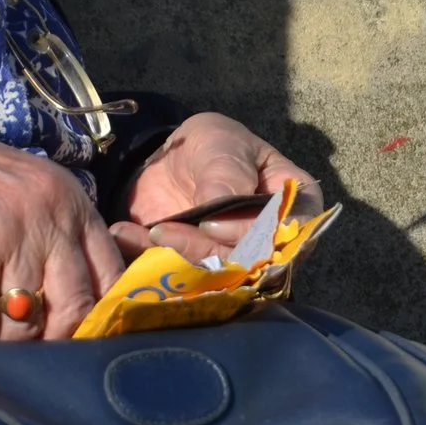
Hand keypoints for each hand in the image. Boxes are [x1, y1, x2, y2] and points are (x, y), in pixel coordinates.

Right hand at [0, 92, 122, 342]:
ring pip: (27, 319)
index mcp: (71, 199)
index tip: (66, 341)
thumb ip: (51, 240)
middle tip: (18, 353)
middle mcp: (53, 210)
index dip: (96, 319)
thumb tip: (77, 312)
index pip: (112, 275)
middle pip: (78, 306)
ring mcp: (16, 227)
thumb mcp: (17, 198)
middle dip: (48, 341)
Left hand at [114, 113, 320, 261]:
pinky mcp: (206, 274)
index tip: (210, 224)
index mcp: (298, 203)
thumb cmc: (214, 146)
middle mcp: (278, 242)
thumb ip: (226, 174)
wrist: (171, 161)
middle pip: (255, 265)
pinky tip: (127, 236)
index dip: (253, 236)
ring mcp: (243, 262)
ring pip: (221, 279)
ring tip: (152, 232)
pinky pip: (183, 279)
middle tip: (167, 232)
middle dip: (207, 253)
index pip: (290, 234)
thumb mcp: (222, 144)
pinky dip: (151, 261)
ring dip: (181, 259)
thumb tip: (219, 212)